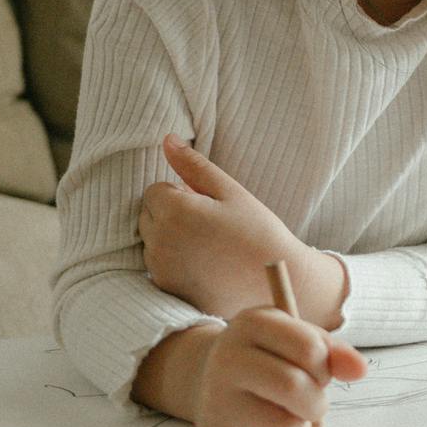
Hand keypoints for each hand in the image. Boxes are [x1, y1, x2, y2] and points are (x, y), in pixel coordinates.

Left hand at [140, 134, 308, 320]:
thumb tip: (167, 139)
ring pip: (151, 239)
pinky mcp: (166, 287)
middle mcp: (160, 240)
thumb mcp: (231, 192)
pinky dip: (173, 260)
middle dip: (170, 213)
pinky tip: (204, 263)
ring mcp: (161, 267)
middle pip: (148, 214)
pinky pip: (158, 264)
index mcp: (175, 211)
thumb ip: (193, 165)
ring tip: (208, 243)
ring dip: (169, 236)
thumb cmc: (258, 232)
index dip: (181, 193)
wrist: (278, 283)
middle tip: (209, 223)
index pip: (155, 190)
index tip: (208, 205)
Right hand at [193, 306, 367, 426]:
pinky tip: (264, 423)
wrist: (208, 375)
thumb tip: (360, 369)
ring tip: (290, 413)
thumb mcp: (297, 338)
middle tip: (312, 400)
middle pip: (293, 387)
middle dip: (317, 401)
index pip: (310, 349)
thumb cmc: (268, 355)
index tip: (318, 368)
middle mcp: (227, 358)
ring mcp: (216, 398)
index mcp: (251, 323)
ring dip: (302, 425)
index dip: (325, 365)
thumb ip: (333, 352)